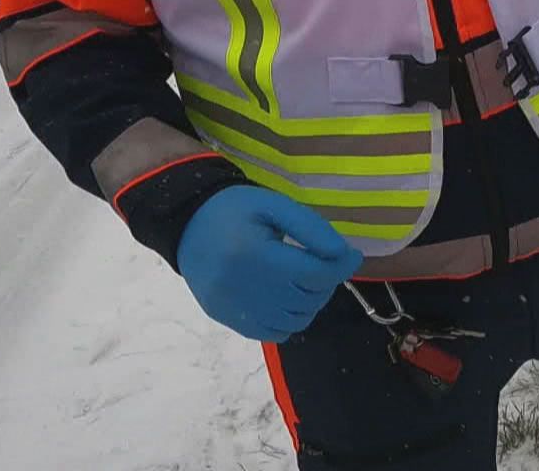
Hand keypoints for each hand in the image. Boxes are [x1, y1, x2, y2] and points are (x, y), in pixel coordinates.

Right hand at [176, 185, 362, 342]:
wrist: (186, 222)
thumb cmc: (235, 209)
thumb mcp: (274, 205)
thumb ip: (310, 228)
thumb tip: (341, 254)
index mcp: (256, 255)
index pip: (315, 274)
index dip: (341, 266)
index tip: (352, 255)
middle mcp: (245, 289)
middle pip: (308, 300)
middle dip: (326, 283)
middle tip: (324, 264)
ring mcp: (234, 309)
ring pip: (295, 321)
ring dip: (310, 303)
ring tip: (305, 280)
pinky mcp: (228, 319)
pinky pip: (272, 334)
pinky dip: (289, 320)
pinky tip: (286, 298)